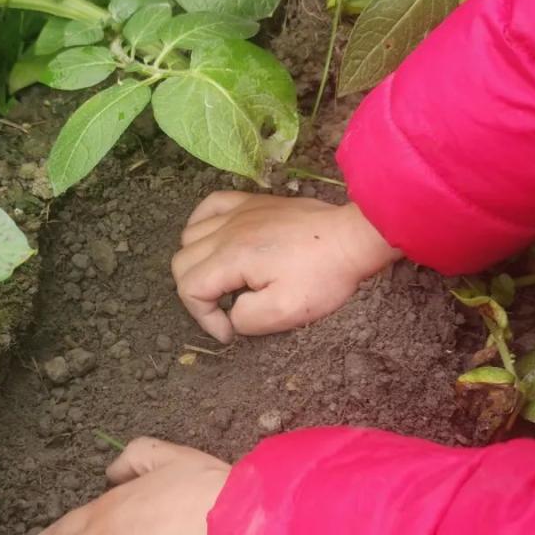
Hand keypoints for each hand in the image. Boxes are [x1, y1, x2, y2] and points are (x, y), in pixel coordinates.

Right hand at [172, 192, 400, 341]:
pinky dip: (200, 223)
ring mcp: (238, 212)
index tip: (229, 331)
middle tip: (223, 311)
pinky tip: (211, 238)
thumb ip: (246, 318)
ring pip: (189, 235)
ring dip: (196, 263)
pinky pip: (209, 205)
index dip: (202, 317)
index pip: (189, 288)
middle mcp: (227, 230)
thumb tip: (231, 315)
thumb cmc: (324, 275)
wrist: (352, 238)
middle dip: (195, 294)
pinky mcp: (251, 202)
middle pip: (181, 262)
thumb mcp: (286, 311)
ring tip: (221, 282)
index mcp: (232, 256)